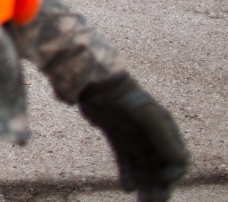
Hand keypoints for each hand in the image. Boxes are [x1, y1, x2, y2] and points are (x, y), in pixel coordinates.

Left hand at [79, 74, 188, 200]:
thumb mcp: (148, 116)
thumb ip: (164, 138)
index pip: (177, 159)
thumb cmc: (124, 97)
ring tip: (141, 201)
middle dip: (159, 186)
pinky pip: (126, 162)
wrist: (95, 85)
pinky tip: (127, 187)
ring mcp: (134, 138)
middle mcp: (152, 136)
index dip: (173, 173)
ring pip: (143, 168)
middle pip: (160, 168)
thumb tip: (180, 163)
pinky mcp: (117, 139)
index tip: (162, 179)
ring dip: (145, 185)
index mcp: (166, 129)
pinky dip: (128, 175)